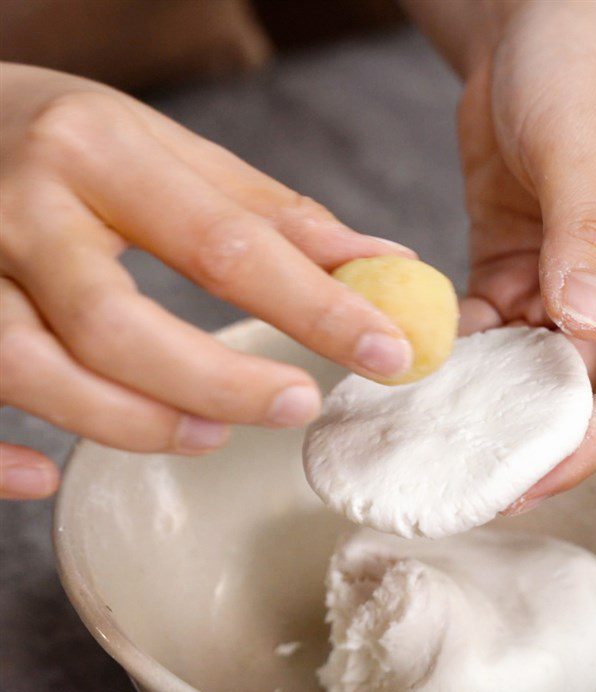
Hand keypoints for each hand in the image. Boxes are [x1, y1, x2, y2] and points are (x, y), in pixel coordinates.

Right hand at [0, 64, 414, 499]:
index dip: (316, 308)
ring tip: (209, 434)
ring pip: (32, 370)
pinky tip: (46, 477)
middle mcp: (19, 209)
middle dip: (220, 382)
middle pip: (118, 326)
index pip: (226, 246)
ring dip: (128, 421)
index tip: (387, 350)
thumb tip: (381, 258)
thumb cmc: (70, 138)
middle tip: (298, 405)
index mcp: (96, 153)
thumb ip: (270, 212)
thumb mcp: (168, 150)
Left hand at [452, 1, 595, 510]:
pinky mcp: (519, 275)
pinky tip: (430, 383)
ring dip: (494, 409)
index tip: (536, 478)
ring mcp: (569, 287)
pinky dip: (465, 363)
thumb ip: (584, 241)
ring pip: (536, 373)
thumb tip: (585, 327)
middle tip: (479, 481)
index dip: (595, 440)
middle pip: (589, 392)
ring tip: (444, 446)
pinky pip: (494, 337)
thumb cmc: (578, 67)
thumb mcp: (583, 148)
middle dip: (539, 440)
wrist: (528, 28)